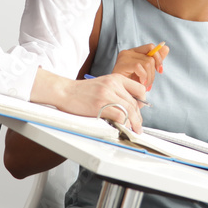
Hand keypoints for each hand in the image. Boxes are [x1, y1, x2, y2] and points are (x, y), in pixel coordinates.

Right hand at [31, 69, 147, 132]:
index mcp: (115, 78)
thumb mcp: (103, 85)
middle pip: (134, 103)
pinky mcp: (100, 105)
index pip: (139, 89)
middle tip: (138, 126)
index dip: (142, 102)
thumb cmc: (82, 91)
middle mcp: (113, 84)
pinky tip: (123, 128)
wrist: (64, 91)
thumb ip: (116, 92)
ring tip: (134, 130)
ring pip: (129, 110)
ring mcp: (106, 94)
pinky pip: (120, 115)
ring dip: (134, 123)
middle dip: (138, 117)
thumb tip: (129, 107)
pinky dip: (124, 123)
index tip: (140, 111)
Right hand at [112, 43, 168, 90]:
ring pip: (147, 63)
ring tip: (144, 85)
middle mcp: (128, 52)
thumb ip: (155, 60)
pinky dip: (143, 76)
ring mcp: (124, 57)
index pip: (151, 47)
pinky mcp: (122, 64)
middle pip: (150, 57)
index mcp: (134, 52)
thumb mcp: (146, 72)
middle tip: (149, 84)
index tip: (160, 71)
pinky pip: (139, 67)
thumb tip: (166, 48)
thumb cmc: (130, 84)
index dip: (159, 58)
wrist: (118, 93)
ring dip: (149, 77)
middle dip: (153, 73)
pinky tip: (140, 83)